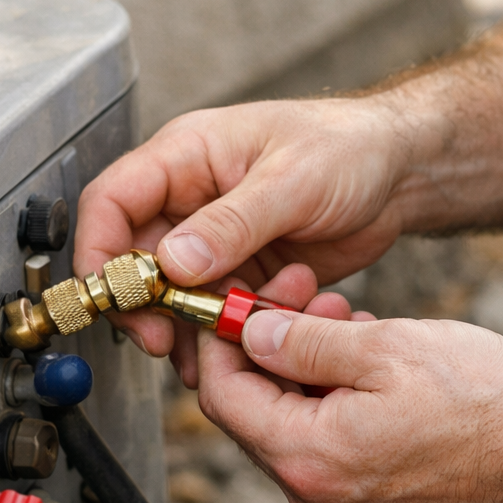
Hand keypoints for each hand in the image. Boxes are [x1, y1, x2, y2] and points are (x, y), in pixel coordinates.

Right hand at [75, 95, 437, 369]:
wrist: (402, 172)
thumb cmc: (351, 146)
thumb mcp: (293, 179)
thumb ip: (232, 222)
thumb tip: (174, 261)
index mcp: (186, 156)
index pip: (112, 201)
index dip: (100, 251)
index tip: (114, 297)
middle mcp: (190, 197)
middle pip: (133, 257)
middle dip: (142, 304)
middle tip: (161, 341)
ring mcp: (214, 237)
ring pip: (171, 292)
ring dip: (182, 327)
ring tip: (207, 356)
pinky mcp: (240, 269)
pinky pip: (211, 309)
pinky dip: (218, 334)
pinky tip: (238, 351)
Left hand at [197, 307, 502, 502]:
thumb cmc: (484, 400)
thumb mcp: (384, 348)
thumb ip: (302, 342)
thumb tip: (249, 333)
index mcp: (309, 457)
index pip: (223, 395)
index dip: (221, 338)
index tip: (241, 298)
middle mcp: (315, 497)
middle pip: (254, 413)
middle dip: (268, 348)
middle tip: (307, 296)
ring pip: (292, 426)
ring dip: (305, 369)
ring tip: (349, 321)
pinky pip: (327, 448)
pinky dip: (332, 401)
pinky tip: (369, 363)